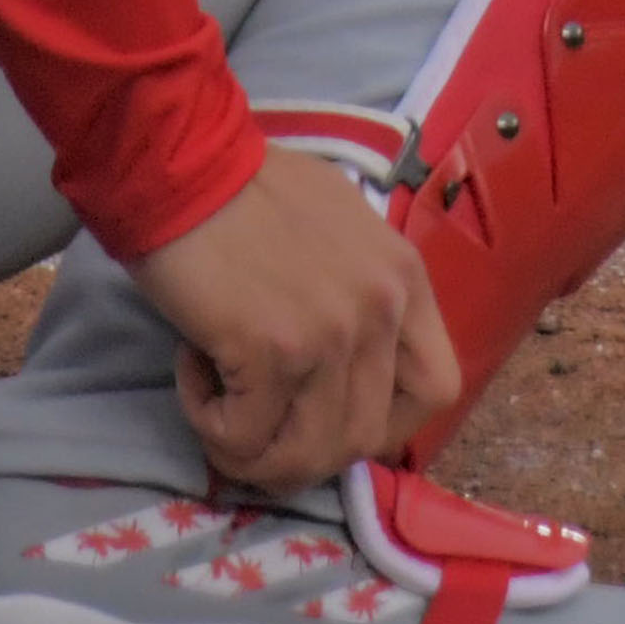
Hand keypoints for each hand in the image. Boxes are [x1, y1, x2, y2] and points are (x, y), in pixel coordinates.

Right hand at [133, 146, 462, 492]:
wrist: (186, 168)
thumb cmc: (251, 191)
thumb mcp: (343, 231)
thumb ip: (361, 294)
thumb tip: (346, 372)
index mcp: (407, 278)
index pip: (438, 389)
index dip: (386, 423)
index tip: (330, 413)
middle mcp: (384, 308)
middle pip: (365, 438)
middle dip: (303, 450)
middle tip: (257, 418)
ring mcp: (334, 331)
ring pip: (306, 455)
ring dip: (252, 449)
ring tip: (220, 401)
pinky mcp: (274, 348)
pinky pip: (244, 437)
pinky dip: (210, 422)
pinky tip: (195, 369)